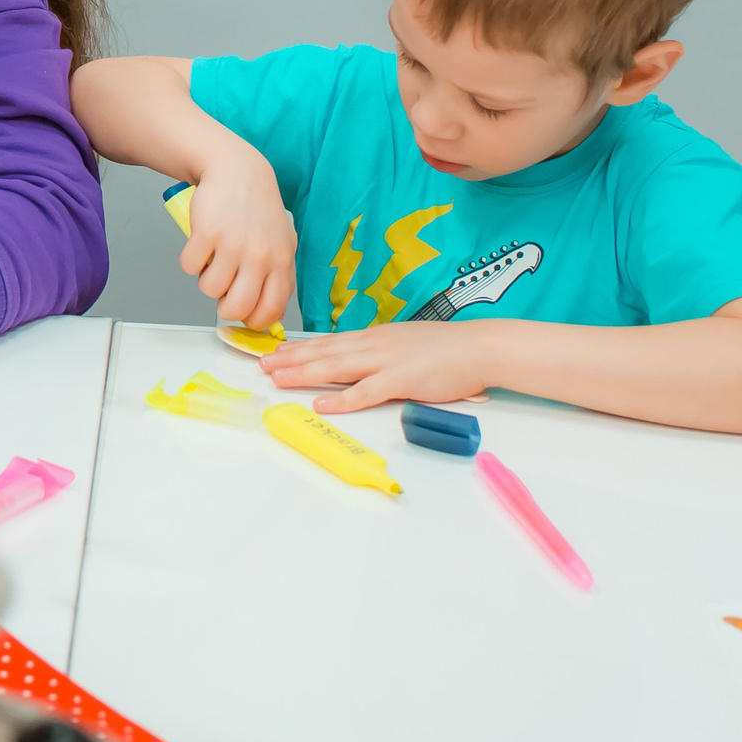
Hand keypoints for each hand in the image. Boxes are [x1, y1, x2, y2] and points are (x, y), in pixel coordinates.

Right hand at [180, 151, 296, 330]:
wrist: (237, 170)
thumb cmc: (258, 209)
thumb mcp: (281, 242)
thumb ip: (278, 277)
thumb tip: (270, 315)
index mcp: (281, 261)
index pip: (270, 310)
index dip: (253, 321)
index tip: (244, 316)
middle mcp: (259, 255)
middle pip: (238, 308)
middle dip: (226, 308)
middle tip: (224, 292)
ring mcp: (233, 244)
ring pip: (210, 289)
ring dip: (206, 280)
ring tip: (214, 260)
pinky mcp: (207, 232)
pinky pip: (189, 267)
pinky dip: (190, 260)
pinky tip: (201, 244)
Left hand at [260, 320, 494, 412]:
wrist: (480, 347)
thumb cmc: (449, 349)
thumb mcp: (407, 345)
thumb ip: (383, 355)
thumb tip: (363, 367)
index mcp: (376, 337)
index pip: (330, 342)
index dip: (300, 348)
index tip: (276, 353)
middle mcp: (375, 345)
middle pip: (324, 352)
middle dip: (291, 359)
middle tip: (262, 364)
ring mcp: (387, 361)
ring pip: (336, 367)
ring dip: (304, 373)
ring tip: (277, 378)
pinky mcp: (401, 380)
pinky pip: (365, 392)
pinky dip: (341, 399)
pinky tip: (320, 404)